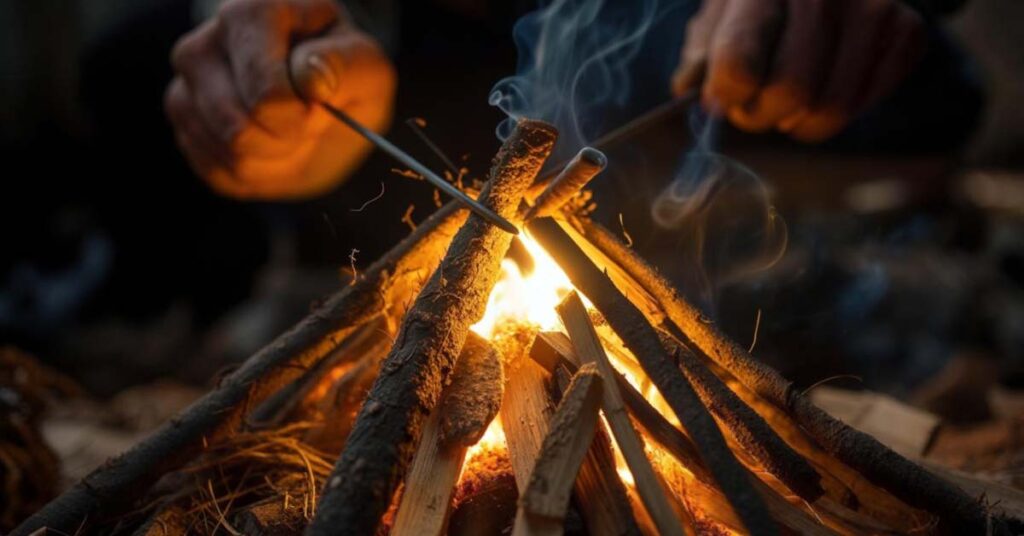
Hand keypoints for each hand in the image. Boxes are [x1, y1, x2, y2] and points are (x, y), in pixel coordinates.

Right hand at [165, 0, 395, 198]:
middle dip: (288, 140)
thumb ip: (346, 66)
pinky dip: (257, 173)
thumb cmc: (343, 76)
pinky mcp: (186, 129)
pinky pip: (219, 172)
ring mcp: (186, 88)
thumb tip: (311, 80)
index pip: (266, 92)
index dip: (301, 117)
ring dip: (276, 158)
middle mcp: (204, 46)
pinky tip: (272, 147)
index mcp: (251, 14)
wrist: (324, 102)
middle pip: (239, 128)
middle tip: (309, 123)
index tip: (320, 107)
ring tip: (293, 133)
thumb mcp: (367, 67)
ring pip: (228, 153)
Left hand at [673, 0, 926, 141]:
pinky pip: (863, 104)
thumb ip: (700, 57)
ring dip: (797, 121)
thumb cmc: (758, 1)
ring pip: (830, 108)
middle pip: (790, 92)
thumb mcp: (716, 16)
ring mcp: (874, 8)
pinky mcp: (906, 32)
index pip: (739, 65)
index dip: (726, 95)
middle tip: (754, 104)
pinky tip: (822, 85)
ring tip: (785, 101)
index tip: (723, 95)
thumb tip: (690, 93)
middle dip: (761, 114)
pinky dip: (835, 111)